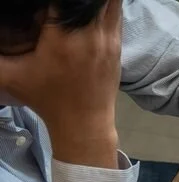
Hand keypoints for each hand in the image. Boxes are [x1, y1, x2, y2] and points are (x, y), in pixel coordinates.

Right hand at [0, 0, 122, 167]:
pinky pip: (116, 14)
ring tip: (79, 3)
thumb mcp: (10, 76)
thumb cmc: (46, 99)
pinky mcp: (118, 46)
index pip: (64, 1)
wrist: (84, 123)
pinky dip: (106, 6)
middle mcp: (90, 34)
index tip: (46, 7)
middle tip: (64, 5)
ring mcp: (108, 39)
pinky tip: (93, 8)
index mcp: (62, 37)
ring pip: (109, 2)